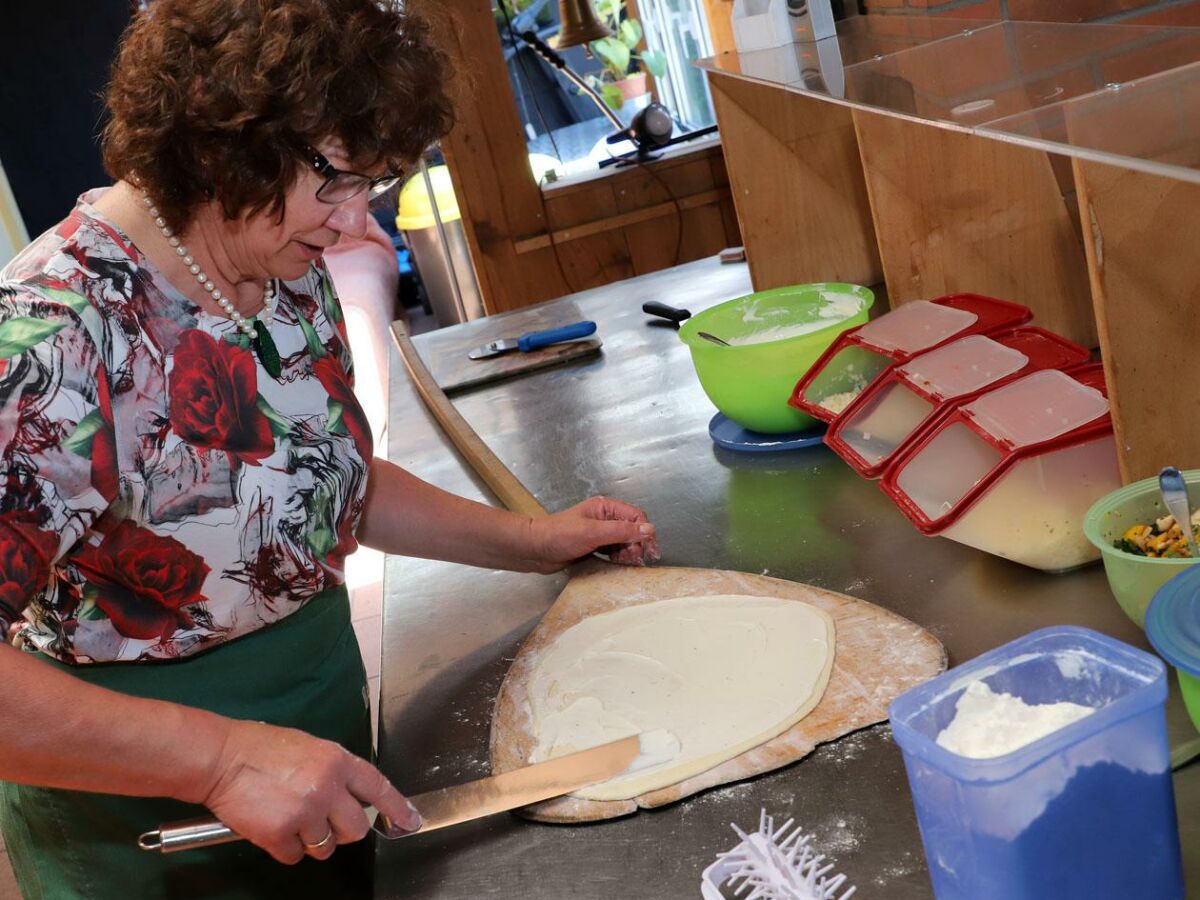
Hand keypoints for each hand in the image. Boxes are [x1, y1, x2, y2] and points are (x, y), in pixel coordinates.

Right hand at [200, 720, 420, 863]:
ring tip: (291, 819)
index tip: (410, 821)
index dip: (397, 808)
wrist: (222, 758)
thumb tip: (349, 796)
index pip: (378, 788)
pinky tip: (272, 827)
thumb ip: (334, 772)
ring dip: (311, 841)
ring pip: (325, 847)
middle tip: (322, 822)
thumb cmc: (262, 749)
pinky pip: (293, 856)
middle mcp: (327, 787)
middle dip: (342, 831)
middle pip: (355, 829)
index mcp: (337, 761)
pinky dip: (284, 848)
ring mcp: (305, 812)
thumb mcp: (310, 749)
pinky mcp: (280, 834)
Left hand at [526, 496, 659, 571]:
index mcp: (605, 508)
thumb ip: (621, 531)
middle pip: (632, 529)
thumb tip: (649, 529)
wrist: (534, 550)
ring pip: (624, 541)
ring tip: (630, 563)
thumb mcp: (593, 533)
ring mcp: (598, 533)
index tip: (651, 550)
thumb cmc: (559, 536)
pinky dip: (620, 557)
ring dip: (630, 552)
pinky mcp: (593, 546)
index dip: (645, 532)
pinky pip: (614, 550)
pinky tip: (620, 564)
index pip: (635, 516)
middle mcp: (604, 518)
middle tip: (638, 560)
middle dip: (638, 544)